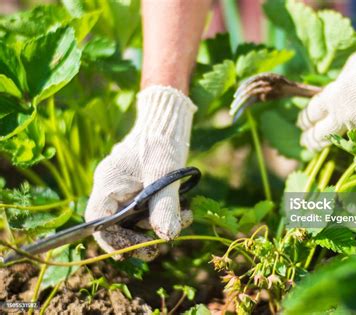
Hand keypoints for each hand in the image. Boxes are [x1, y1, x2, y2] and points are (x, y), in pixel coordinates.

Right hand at [85, 86, 196, 260]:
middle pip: (117, 225)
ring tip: (185, 217)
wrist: (167, 123)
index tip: (133, 252)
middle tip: (159, 247)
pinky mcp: (140, 190)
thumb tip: (168, 237)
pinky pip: (147, 210)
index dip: (112, 241)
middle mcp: (112, 189)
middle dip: (140, 238)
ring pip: (136, 220)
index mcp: (108, 183)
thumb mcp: (165, 174)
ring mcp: (126, 190)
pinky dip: (164, 214)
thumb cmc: (161, 142)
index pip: (98, 221)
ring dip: (160, 224)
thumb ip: (165, 205)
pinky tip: (184, 211)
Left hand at [298, 16, 355, 151]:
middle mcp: (347, 120)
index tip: (303, 123)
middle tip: (307, 143)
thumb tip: (335, 94)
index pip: (311, 115)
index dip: (305, 120)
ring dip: (355, 133)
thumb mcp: (353, 67)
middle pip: (321, 137)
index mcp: (334, 99)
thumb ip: (340, 86)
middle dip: (311, 141)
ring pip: (354, 139)